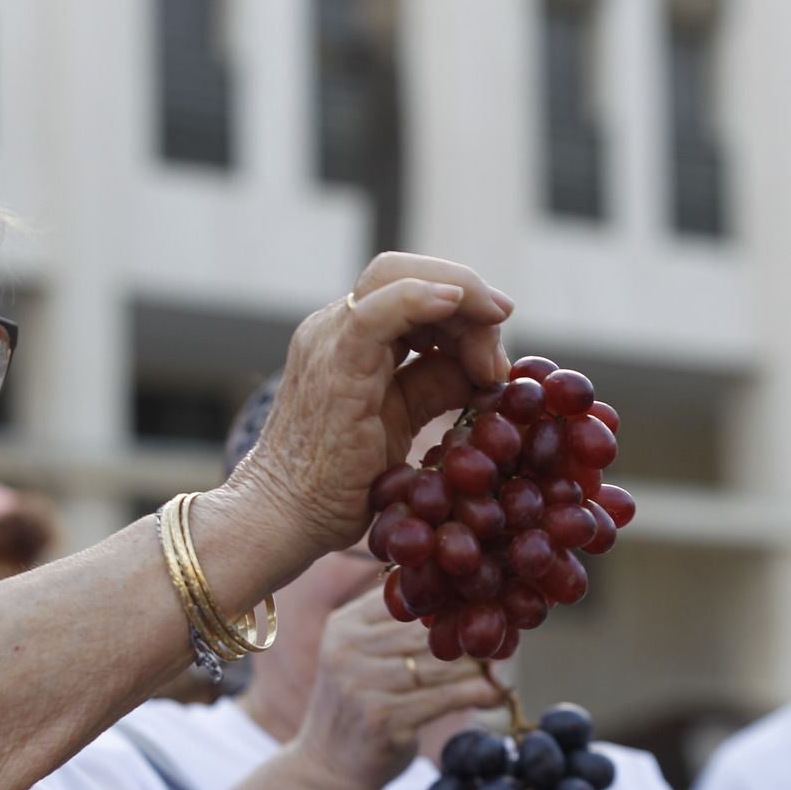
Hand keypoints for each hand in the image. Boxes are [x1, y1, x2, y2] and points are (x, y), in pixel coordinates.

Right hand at [231, 253, 512, 562]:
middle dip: (464, 291)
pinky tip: (455, 303)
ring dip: (457, 297)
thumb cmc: (339, 479)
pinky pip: (376, 314)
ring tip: (491, 343)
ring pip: (394, 277)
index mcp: (348, 336)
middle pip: (404, 272)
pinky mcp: (335, 366)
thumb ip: (436, 384)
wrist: (286, 517)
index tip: (499, 332)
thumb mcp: (402, 418)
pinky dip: (419, 298)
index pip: (409, 287)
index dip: (460, 300)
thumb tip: (486, 367)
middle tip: (503, 321)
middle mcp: (334, 327)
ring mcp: (330, 341)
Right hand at [291, 584, 501, 789]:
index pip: (404, 600)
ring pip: (439, 664)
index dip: (446, 604)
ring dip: (478, 667)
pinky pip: (444, 697)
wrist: (328, 770)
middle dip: (467, 637)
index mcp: (344, 626)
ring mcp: (362, 685)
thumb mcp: (360, 658)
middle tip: (502, 641)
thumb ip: (395, 631)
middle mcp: (347, 650)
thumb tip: (465, 608)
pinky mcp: (383, 719)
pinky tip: (496, 695)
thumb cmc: (357, 707)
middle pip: (424, 632)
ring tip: (501, 668)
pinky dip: (476, 694)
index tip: (480, 611)